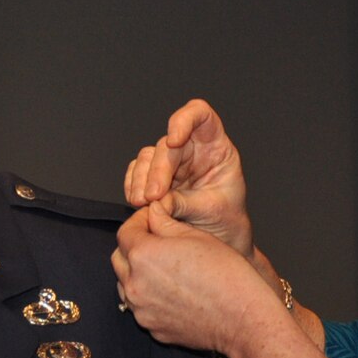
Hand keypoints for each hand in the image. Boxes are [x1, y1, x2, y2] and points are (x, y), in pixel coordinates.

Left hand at [111, 202, 278, 356]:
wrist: (243, 319)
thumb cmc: (227, 276)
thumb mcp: (196, 236)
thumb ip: (165, 222)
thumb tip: (152, 211)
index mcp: (143, 255)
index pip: (125, 232)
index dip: (139, 221)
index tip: (153, 220)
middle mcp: (135, 284)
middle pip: (120, 258)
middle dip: (134, 247)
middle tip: (158, 243)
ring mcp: (141, 310)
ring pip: (127, 284)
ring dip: (138, 273)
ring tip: (166, 270)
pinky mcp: (152, 327)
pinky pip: (141, 307)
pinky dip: (149, 297)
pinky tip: (173, 293)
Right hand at [122, 100, 253, 258]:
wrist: (217, 240)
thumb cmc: (225, 221)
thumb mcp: (212, 210)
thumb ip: (185, 202)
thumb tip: (158, 200)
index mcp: (215, 148)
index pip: (200, 116)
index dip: (184, 120)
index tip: (175, 141)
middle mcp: (192, 150)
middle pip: (167, 145)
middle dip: (157, 171)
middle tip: (153, 197)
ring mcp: (172, 163)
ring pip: (147, 157)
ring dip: (141, 180)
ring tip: (143, 204)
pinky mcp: (154, 177)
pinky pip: (136, 172)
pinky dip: (132, 185)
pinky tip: (136, 201)